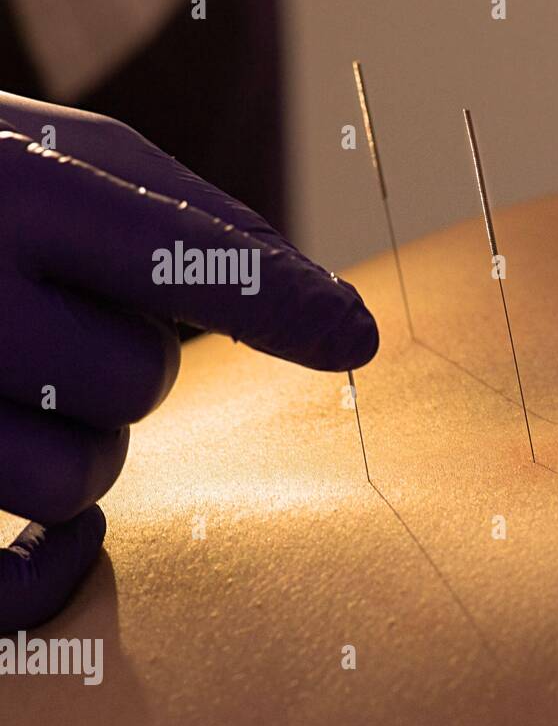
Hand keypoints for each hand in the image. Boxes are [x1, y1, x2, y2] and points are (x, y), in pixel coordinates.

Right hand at [0, 94, 378, 631]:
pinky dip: (44, 571)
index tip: (355, 337)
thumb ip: (192, 218)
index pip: (179, 255)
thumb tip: (330, 305)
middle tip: (61, 320)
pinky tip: (59, 544)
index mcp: (11, 189)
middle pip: (137, 382)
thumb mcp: (60, 154)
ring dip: (81, 444)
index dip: (276, 301)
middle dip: (129, 360)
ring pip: (76, 475)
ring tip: (20, 386)